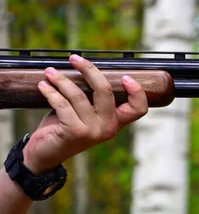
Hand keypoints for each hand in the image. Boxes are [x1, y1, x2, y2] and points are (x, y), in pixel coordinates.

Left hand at [22, 54, 148, 173]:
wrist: (46, 154)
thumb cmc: (65, 128)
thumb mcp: (85, 114)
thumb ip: (91, 98)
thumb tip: (84, 68)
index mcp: (116, 122)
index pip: (139, 109)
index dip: (137, 92)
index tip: (124, 77)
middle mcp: (109, 128)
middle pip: (105, 91)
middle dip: (89, 70)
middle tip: (75, 58)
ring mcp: (93, 131)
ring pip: (78, 95)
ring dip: (61, 80)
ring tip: (50, 72)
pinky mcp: (74, 132)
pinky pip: (62, 104)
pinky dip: (50, 91)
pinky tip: (43, 85)